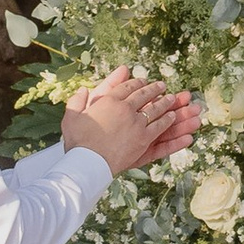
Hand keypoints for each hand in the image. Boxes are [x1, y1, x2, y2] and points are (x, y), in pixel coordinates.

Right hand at [64, 67, 196, 173]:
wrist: (88, 162)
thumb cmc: (78, 142)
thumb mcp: (71, 117)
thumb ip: (77, 101)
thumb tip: (82, 89)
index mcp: (109, 101)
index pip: (126, 87)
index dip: (136, 83)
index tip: (143, 81)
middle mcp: (125, 109)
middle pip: (144, 95)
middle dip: (154, 89)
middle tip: (162, 86)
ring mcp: (136, 124)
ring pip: (155, 109)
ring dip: (165, 103)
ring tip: (172, 98)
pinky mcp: (143, 139)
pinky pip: (159, 126)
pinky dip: (167, 120)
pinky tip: (172, 117)